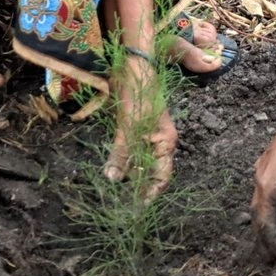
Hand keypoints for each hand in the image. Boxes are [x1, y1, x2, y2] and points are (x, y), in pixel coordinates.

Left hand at [104, 54, 176, 201]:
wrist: (132, 66)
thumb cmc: (138, 95)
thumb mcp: (129, 126)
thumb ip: (122, 153)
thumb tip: (112, 179)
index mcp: (165, 142)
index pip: (162, 176)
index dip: (150, 194)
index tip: (136, 209)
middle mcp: (158, 142)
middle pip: (149, 172)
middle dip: (136, 187)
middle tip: (119, 204)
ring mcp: (145, 135)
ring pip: (137, 162)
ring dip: (126, 174)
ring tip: (112, 190)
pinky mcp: (132, 129)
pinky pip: (128, 152)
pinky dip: (120, 161)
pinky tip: (110, 169)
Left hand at [246, 119, 275, 265]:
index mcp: (270, 173)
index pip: (265, 205)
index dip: (268, 225)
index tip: (273, 243)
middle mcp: (262, 177)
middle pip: (258, 215)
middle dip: (261, 239)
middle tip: (265, 260)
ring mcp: (263, 181)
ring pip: (260, 220)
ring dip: (266, 242)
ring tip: (272, 262)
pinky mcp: (268, 185)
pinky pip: (267, 217)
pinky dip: (273, 235)